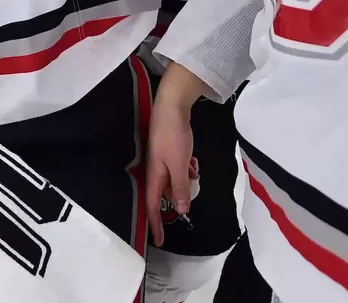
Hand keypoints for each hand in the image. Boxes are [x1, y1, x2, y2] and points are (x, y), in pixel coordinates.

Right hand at [144, 87, 198, 245]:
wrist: (170, 107)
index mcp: (153, 176)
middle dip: (179, 195)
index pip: (153, 206)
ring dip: (185, 180)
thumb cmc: (172, 137)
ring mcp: (159, 161)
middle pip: (165, 194)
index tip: (161, 241)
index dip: (157, 225)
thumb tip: (180, 211)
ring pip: (173, 181)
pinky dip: (185, 168)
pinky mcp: (166, 152)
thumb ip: (179, 188)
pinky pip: (176, 169)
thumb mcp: (179, 165)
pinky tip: (192, 161)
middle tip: (191, 182)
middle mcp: (154, 171)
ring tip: (193, 168)